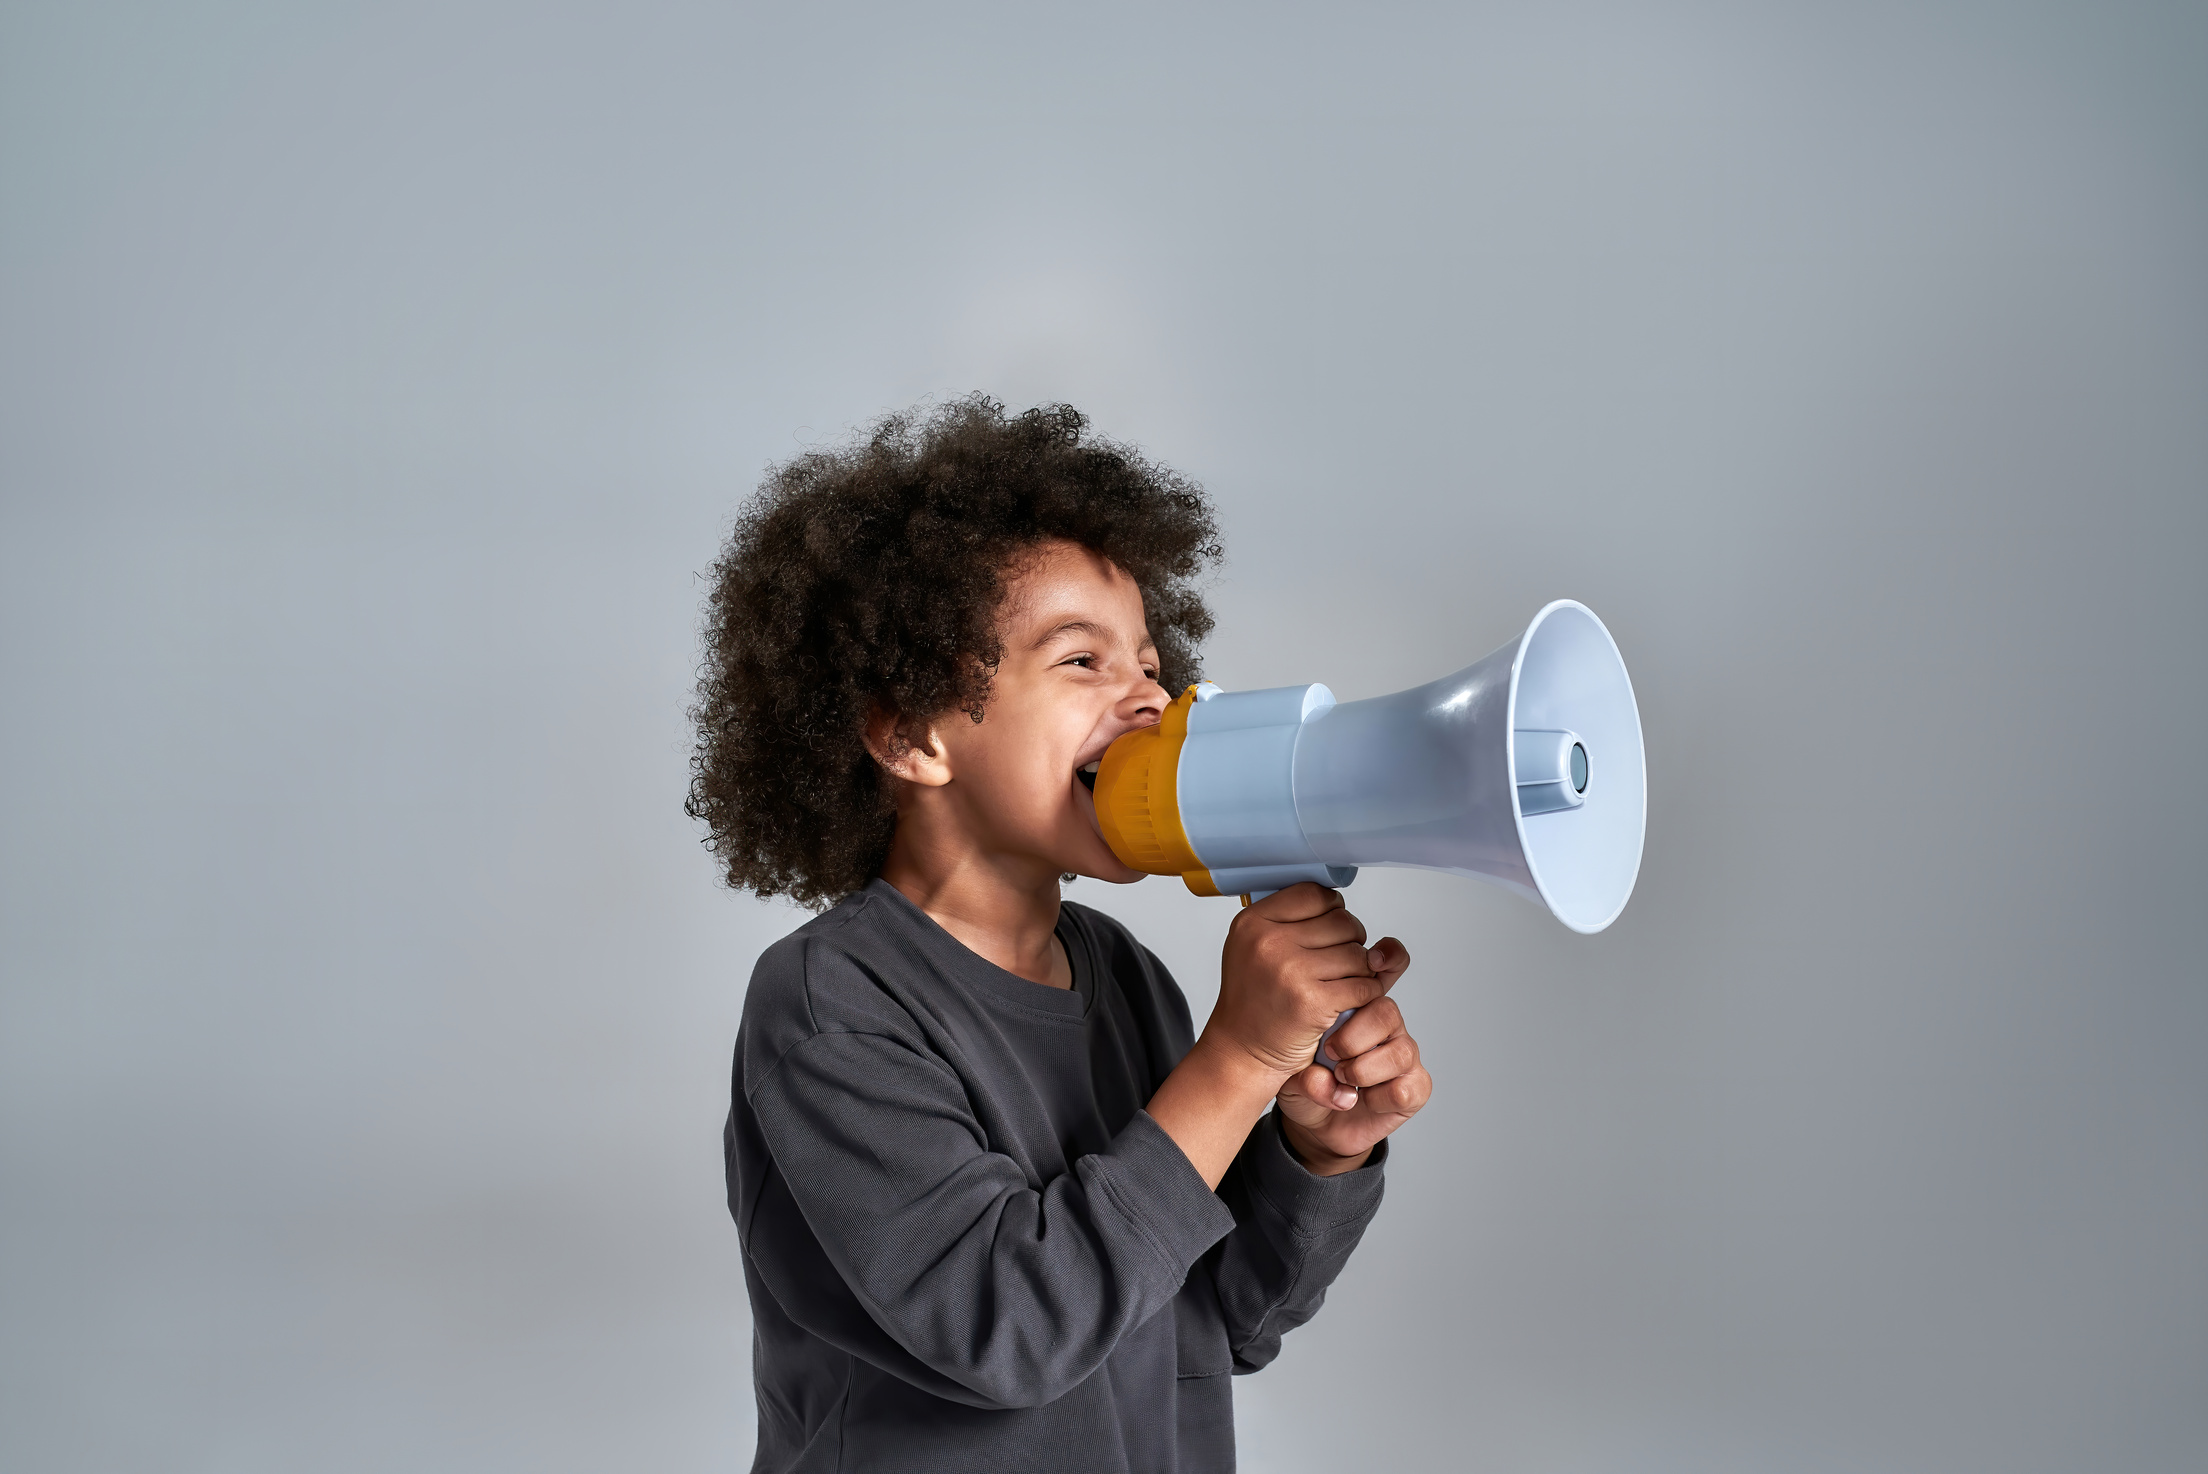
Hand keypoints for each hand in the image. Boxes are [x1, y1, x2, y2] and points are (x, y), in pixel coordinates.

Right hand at [1207, 884, 1402, 1077]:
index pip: (1314, 893)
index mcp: (1252, 922)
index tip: (1329, 929)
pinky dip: (1365, 994)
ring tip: (1339, 982)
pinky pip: (1364, 986)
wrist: (1241, 1050)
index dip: (1331, 910)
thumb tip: (1343, 904)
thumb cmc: (1254, 1000)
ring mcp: (1289, 972)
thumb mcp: (1257, 947)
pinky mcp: (1312, 1002)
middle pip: (1342, 922)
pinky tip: (1346, 1001)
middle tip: (1336, 963)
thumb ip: (1296, 922)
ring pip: (1357, 955)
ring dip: (1359, 970)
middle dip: (1350, 942)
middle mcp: (1268, 942)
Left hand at [1276, 993, 1430, 1175]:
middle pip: (1387, 1013)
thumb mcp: (1289, 1077)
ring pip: (1401, 1053)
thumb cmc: (1307, 1084)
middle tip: (1331, 1056)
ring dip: (1364, 1071)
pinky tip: (1362, 1100)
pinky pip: (1405, 1089)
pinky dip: (1378, 1099)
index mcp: (1357, 1008)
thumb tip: (1327, 1082)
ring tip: (1342, 1079)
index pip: (1367, 985)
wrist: (1318, 1123)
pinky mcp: (1416, 1087)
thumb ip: (1303, 1076)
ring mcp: (1405, 1055)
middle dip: (1353, 1039)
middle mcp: (1387, 1027)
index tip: (1331, 1027)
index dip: (1355, 997)